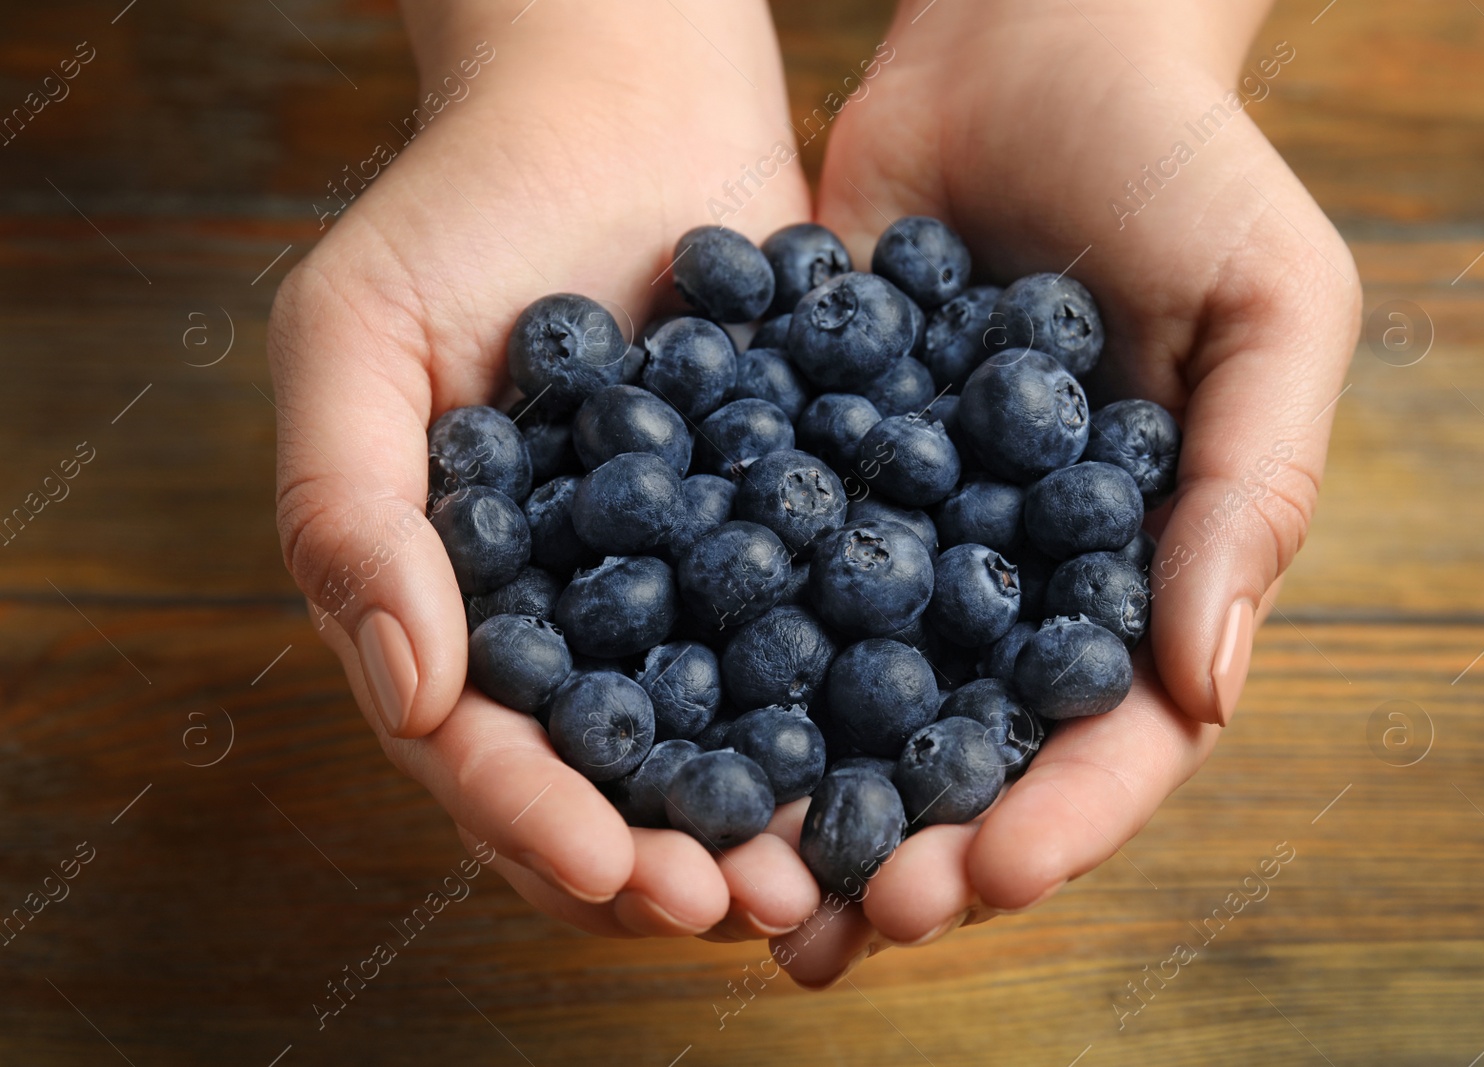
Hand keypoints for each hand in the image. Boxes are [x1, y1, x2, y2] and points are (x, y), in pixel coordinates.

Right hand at [268, 0, 821, 939]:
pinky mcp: (784, 539)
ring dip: (765, 820)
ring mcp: (682, 590)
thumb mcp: (353, 341)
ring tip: (825, 873)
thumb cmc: (457, 208)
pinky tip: (905, 753)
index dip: (540, 822)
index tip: (614, 872)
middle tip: (738, 906)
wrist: (618, 104)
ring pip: (719, 743)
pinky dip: (851, 710)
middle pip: (608, 781)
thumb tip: (408, 691)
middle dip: (665, 857)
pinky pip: (816, 643)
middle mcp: (571, 620)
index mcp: (456, 604)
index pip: (481, 752)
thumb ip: (347, 514)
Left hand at [773, 0, 1358, 984]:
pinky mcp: (812, 466)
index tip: (972, 881)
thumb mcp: (1268, 307)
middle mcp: (1021, 573)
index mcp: (1144, 567)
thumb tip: (1207, 684)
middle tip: (825, 927)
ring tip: (729, 880)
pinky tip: (649, 723)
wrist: (1032, 39)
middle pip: (972, 748)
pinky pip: (763, 577)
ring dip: (797, 792)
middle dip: (909, 842)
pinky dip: (713, 656)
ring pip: (853, 694)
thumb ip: (1252, 490)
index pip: (1114, 736)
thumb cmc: (1184, 164)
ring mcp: (911, 528)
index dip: (1053, 822)